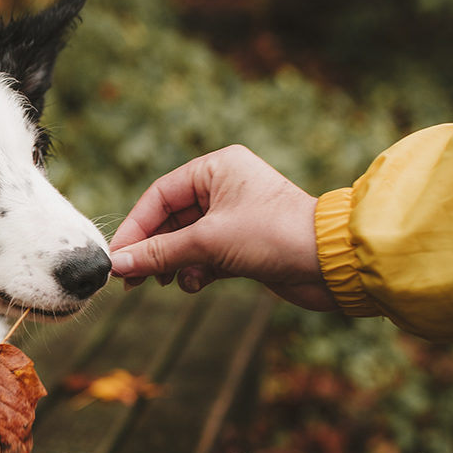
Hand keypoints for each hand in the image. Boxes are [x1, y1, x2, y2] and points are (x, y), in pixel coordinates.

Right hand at [109, 145, 337, 310]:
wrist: (334, 264)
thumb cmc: (275, 235)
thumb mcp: (208, 242)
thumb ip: (159, 253)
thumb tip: (118, 264)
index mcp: (216, 169)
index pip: (159, 196)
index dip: (136, 228)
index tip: (118, 257)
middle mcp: (224, 187)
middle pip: (169, 220)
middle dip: (152, 251)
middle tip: (132, 279)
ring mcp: (233, 216)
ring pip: (185, 241)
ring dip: (173, 264)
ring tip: (165, 283)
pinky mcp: (242, 243)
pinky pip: (204, 256)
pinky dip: (195, 271)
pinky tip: (196, 284)